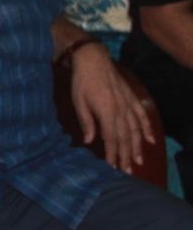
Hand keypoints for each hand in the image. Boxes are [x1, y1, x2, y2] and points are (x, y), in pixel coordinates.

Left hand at [69, 42, 154, 171]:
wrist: (93, 59)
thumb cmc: (82, 81)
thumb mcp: (78, 102)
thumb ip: (86, 122)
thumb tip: (89, 141)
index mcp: (107, 112)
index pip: (111, 138)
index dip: (113, 153)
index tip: (113, 167)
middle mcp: (121, 110)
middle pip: (125, 137)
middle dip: (126, 155)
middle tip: (128, 171)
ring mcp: (128, 103)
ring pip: (136, 129)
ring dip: (137, 146)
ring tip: (138, 161)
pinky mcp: (131, 97)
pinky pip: (142, 116)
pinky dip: (147, 128)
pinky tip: (151, 140)